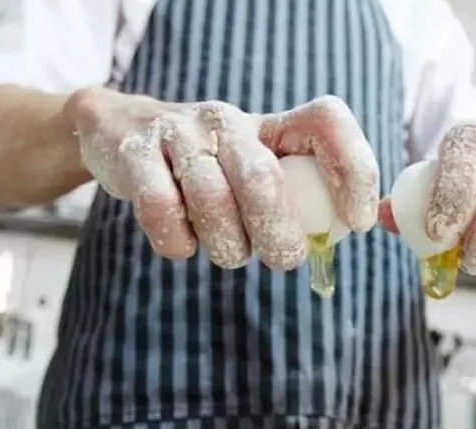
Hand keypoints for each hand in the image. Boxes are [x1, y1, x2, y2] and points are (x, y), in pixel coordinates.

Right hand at [65, 89, 378, 269]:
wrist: (118, 132)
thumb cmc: (210, 169)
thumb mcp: (258, 170)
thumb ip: (302, 197)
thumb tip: (350, 232)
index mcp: (269, 124)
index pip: (326, 121)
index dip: (352, 169)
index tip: (357, 221)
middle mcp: (226, 120)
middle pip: (263, 176)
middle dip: (278, 233)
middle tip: (284, 260)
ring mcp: (176, 133)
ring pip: (211, 198)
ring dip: (227, 245)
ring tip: (230, 253)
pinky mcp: (133, 153)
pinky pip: (160, 208)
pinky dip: (177, 242)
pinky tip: (184, 244)